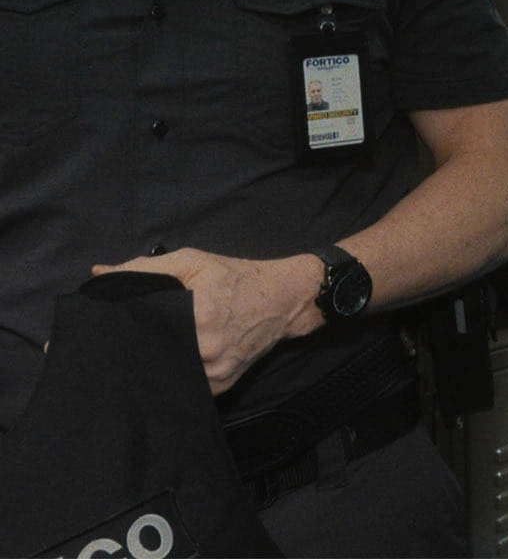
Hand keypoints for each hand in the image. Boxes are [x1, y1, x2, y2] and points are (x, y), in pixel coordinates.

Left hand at [92, 248, 321, 393]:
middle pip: (148, 359)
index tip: (79, 340)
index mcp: (196, 316)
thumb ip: (144, 267)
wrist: (286, 300)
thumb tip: (99, 274)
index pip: (140, 332)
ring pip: (164, 377)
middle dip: (124, 355)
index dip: (110, 337)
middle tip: (98, 353)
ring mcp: (214, 373)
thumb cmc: (238, 277)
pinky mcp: (221, 387)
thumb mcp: (193, 262)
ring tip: (126, 362)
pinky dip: (169, 377)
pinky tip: (159, 368)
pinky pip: (183, 387)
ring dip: (145, 370)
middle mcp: (205, 350)